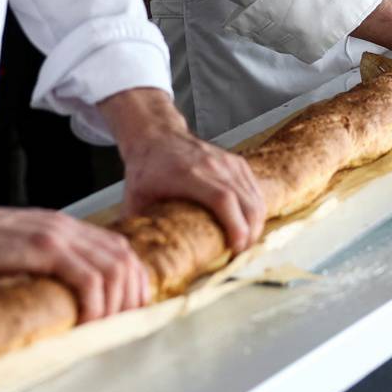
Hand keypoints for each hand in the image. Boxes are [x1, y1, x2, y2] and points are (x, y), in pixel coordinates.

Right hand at [0, 201, 149, 322]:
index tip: (132, 309)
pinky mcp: (43, 248)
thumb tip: (57, 304)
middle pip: (125, 258)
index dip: (133, 280)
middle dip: (133, 295)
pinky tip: (86, 322)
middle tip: (126, 326)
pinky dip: (95, 304)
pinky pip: (87, 278)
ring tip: (105, 329)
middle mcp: (67, 228)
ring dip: (116, 304)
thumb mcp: (17, 254)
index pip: (119, 249)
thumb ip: (41, 269)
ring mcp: (57, 236)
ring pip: (113, 269)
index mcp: (64, 229)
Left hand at [102, 88, 265, 251]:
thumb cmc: (146, 168)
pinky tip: (251, 223)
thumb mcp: (134, 197)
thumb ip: (137, 227)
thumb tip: (136, 256)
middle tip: (243, 252)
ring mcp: (227, 162)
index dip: (235, 225)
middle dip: (251, 230)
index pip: (222, 198)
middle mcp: (212, 165)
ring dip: (256, 221)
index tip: (237, 247)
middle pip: (245, 200)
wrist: (157, 135)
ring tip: (247, 242)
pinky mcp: (235, 161)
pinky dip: (257, 207)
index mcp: (188, 174)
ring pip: (253, 195)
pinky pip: (254, 187)